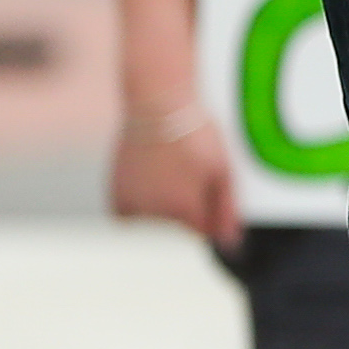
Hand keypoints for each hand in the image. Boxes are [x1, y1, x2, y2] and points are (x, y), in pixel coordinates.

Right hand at [109, 103, 242, 247]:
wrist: (157, 105)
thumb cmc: (196, 133)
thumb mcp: (224, 168)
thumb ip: (227, 209)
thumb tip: (231, 243)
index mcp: (188, 210)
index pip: (204, 230)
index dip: (210, 210)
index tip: (207, 186)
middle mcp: (158, 214)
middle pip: (179, 224)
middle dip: (186, 205)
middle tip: (187, 169)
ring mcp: (134, 205)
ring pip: (154, 219)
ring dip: (161, 204)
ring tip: (167, 168)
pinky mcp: (116, 194)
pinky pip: (127, 215)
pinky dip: (138, 205)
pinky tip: (148, 183)